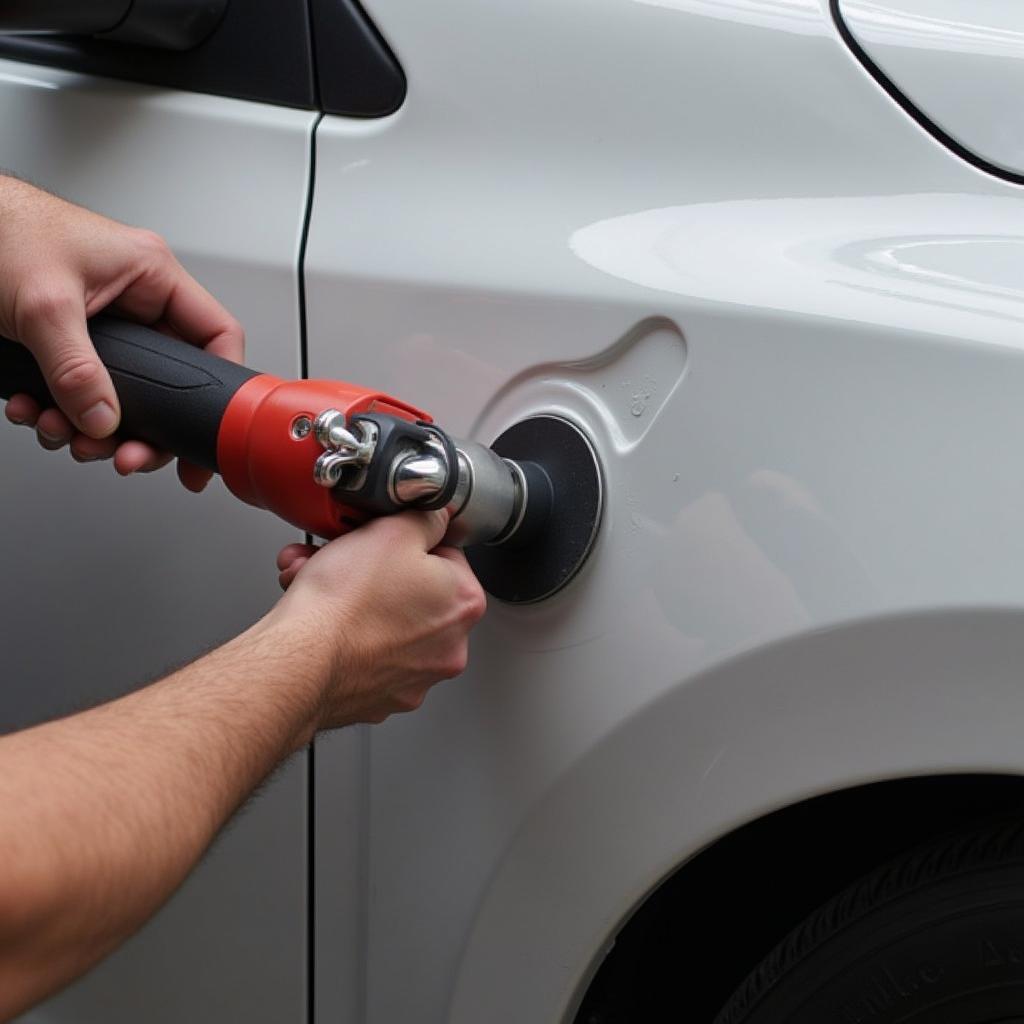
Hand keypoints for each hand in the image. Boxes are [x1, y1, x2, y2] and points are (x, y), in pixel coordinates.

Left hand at [0, 175, 243, 491]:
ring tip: (61, 431)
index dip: (222, 387)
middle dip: (141, 429)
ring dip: (91, 427)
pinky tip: (35, 410)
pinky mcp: (74, 341)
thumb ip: (75, 369)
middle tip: (125, 457)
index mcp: (151, 275)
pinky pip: (84, 390)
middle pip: (168, 382)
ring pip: (123, 395)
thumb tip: (101, 419)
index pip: (216, 335)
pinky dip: (60, 412)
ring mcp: (105, 324)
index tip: (208, 433)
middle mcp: (135, 300)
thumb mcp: (43, 305)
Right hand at [271, 510, 486, 728]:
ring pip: (382, 620)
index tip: (378, 542)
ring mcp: (414, 678)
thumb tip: (433, 519)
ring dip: (349, 597)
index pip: (444, 555)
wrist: (299, 661)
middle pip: (409, 590)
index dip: (404, 541)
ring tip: (316, 583)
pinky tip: (317, 618)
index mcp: (463, 604)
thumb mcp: (393, 530)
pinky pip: (362, 653)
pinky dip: (340, 633)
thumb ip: (425, 519)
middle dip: (369, 569)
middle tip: (340, 559)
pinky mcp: (379, 697)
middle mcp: (448, 647)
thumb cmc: (344, 605)